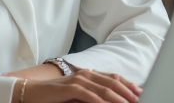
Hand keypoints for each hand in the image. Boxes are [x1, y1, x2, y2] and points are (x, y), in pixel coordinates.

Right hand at [13, 69, 141, 102]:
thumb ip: (93, 95)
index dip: (128, 84)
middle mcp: (85, 74)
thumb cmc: (56, 96)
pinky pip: (89, 95)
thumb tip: (110, 101)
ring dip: (118, 98)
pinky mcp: (70, 88)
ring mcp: (78, 80)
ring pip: (104, 88)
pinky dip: (100, 101)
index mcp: (89, 74)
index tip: (140, 93)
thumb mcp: (78, 95)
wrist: (33, 92)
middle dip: (128, 91)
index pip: (113, 77)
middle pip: (112, 82)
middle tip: (139, 99)